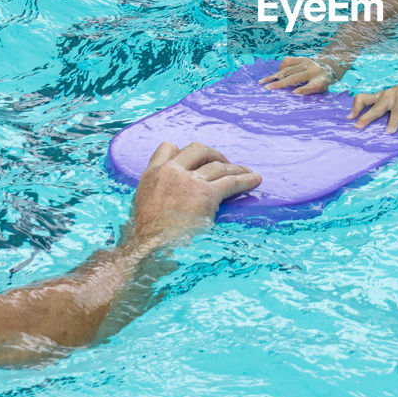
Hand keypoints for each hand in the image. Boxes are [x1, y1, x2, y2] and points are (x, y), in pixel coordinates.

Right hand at [130, 142, 260, 244]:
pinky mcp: (206, 194)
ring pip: (217, 165)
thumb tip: (166, 203)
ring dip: (233, 167)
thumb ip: (155, 195)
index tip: (194, 159)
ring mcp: (189, 181)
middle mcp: (170, 172)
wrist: (152, 248)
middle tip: (222, 162)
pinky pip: (231, 181)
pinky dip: (246, 180)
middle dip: (212, 154)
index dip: (183, 151)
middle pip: (197, 149)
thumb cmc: (146, 238)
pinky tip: (255, 180)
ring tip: (245, 172)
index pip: (167, 148)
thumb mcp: (142, 208)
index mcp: (151, 175)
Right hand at [259, 56, 333, 94]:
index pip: (311, 86)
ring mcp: (306, 62)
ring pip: (287, 69)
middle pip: (294, 77)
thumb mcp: (322, 89)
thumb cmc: (323, 81)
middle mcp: (312, 70)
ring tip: (263, 82)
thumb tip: (294, 93)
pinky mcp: (301, 58)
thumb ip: (310, 90)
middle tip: (267, 88)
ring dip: (275, 76)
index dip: (303, 89)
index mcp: (320, 80)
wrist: (330, 65)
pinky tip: (275, 75)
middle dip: (280, 83)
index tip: (294, 93)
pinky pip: (287, 61)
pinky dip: (280, 68)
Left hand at [348, 73, 397, 133]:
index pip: (363, 98)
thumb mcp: (389, 100)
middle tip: (359, 126)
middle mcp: (389, 95)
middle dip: (367, 117)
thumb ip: (379, 108)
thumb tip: (362, 123)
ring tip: (389, 131)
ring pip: (396, 111)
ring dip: (393, 121)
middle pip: (377, 107)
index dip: (355, 108)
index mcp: (381, 97)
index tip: (349, 119)